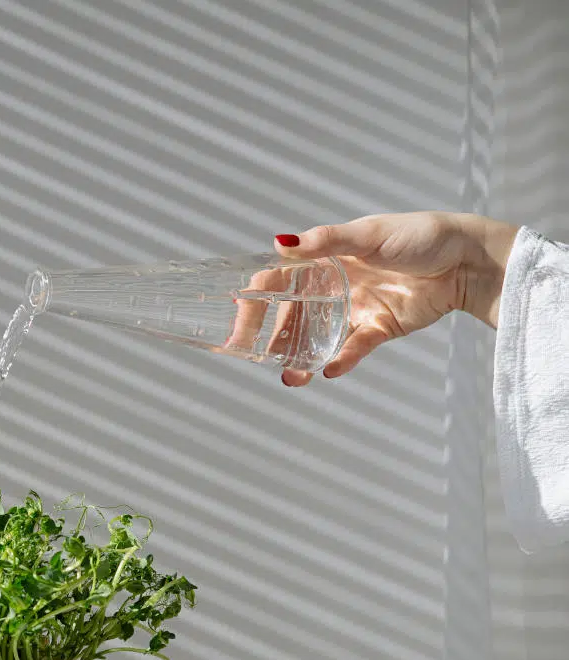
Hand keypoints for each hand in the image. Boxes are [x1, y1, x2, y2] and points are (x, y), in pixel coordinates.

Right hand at [270, 212, 518, 385]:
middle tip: (251, 355)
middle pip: (291, 315)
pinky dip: (341, 360)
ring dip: (300, 357)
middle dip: (270, 336)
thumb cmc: (420, 235)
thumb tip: (280, 243)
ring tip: (291, 377)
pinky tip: (328, 372)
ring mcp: (354, 309)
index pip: (278, 280)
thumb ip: (326, 241)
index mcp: (325, 259)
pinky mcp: (378, 328)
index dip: (255, 299)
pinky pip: (354, 348)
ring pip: (317, 338)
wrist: (467, 259)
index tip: (239, 319)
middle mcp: (333, 286)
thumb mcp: (370, 234)